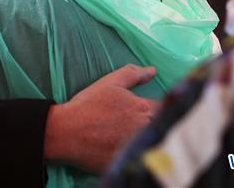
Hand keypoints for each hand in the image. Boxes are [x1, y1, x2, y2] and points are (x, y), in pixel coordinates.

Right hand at [43, 64, 158, 172]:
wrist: (67, 132)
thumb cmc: (88, 105)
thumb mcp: (110, 83)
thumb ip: (133, 74)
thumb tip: (152, 71)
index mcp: (144, 109)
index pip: (166, 110)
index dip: (162, 109)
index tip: (153, 109)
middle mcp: (145, 129)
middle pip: (161, 128)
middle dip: (154, 124)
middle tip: (135, 122)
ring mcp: (137, 148)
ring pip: (151, 143)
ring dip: (146, 138)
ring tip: (127, 134)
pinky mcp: (128, 162)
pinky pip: (139, 158)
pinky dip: (135, 152)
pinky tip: (121, 146)